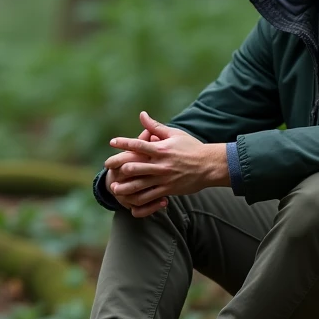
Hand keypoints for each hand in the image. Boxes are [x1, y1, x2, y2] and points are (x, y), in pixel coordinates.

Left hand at [105, 111, 228, 217]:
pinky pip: (150, 198)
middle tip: (108, 167)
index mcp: (161, 149)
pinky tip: (130, 202)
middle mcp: (160, 164)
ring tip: (114, 188)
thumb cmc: (192, 147)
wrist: (210, 166)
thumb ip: (155, 127)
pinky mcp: (168, 190)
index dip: (123, 143)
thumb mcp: (174, 134)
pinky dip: (139, 201)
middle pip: (133, 166)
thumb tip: (142, 115)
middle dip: (118, 167)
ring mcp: (164, 179)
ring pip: (139, 185)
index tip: (112, 142)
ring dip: (125, 187)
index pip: (138, 144)